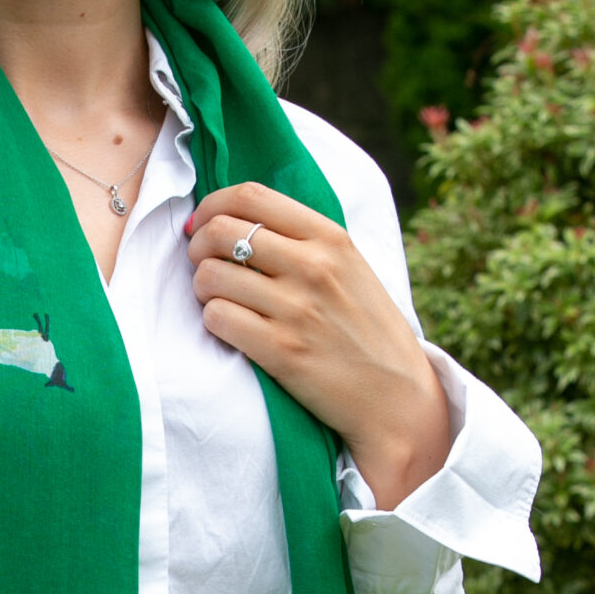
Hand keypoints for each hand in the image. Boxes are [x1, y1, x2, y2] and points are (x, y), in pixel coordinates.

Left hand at [187, 183, 450, 508]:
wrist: (396, 397)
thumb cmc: (366, 330)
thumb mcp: (350, 267)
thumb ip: (303, 239)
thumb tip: (234, 217)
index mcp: (330, 238)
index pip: (250, 196)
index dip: (212, 205)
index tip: (202, 223)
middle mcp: (314, 266)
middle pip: (221, 232)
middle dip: (197, 246)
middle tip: (201, 264)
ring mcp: (296, 308)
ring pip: (210, 276)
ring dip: (202, 288)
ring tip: (218, 299)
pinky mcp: (280, 350)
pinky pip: (216, 318)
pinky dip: (213, 321)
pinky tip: (231, 328)